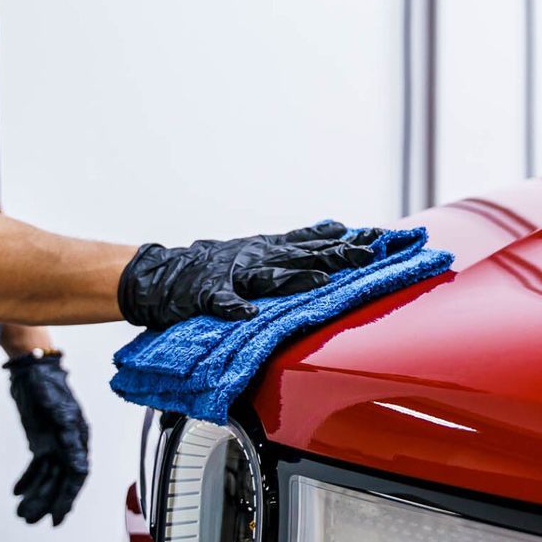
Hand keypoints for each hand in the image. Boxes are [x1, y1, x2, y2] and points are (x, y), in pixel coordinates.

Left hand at [5, 348, 89, 525]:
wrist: (31, 369)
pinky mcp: (43, 441)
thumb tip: (78, 463)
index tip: (58, 516)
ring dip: (36, 496)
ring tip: (22, 513)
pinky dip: (28, 481)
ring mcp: (56, 443)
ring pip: (48, 477)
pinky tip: (18, 493)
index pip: (76, 473)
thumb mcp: (54, 407)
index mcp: (77, 436)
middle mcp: (69, 443)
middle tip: (35, 520)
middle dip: (49, 502)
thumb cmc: (46, 383)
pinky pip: (38, 467)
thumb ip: (66, 434)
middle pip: (61, 480)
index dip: (68, 497)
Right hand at [117, 220, 382, 330]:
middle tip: (368, 254)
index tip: (379, 238)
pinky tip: (246, 313)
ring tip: (320, 281)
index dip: (346, 241)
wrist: (162, 274)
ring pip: (268, 277)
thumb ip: (296, 242)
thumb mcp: (261, 247)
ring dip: (295, 279)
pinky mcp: (206, 294)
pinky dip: (233, 307)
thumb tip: (336, 228)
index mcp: (269, 249)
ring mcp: (232, 275)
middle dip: (336, 255)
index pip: (315, 243)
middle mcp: (256, 257)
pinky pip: (221, 302)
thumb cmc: (217, 264)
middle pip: (303, 256)